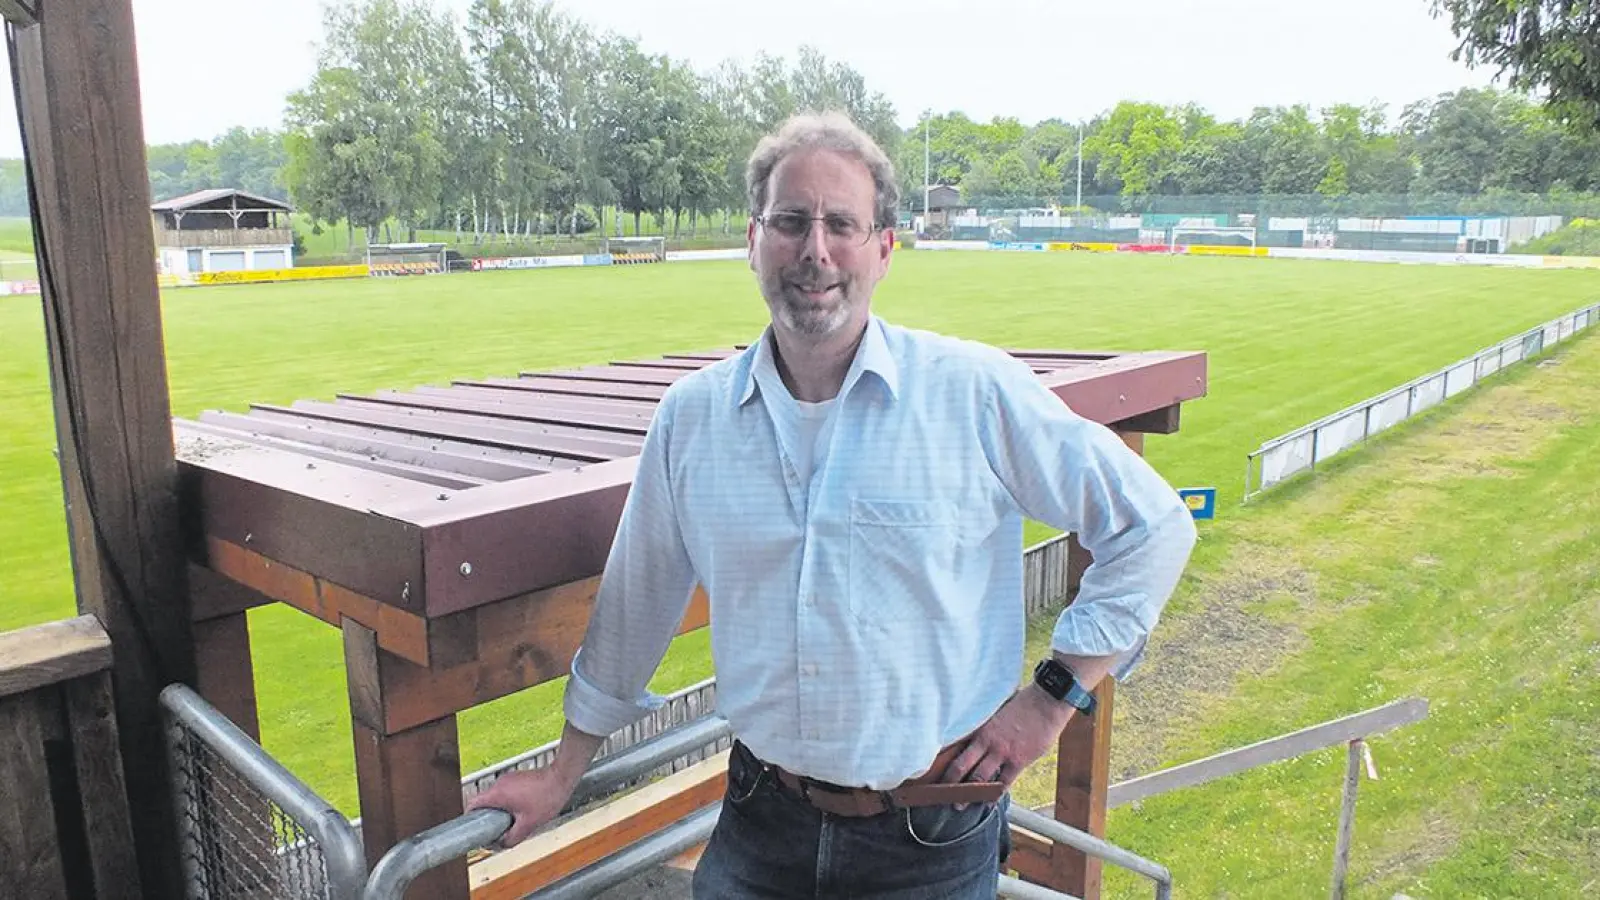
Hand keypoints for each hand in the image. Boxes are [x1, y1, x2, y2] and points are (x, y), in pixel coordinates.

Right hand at [464, 766, 577, 848]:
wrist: (562, 778)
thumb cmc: (546, 799)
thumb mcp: (528, 825)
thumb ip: (511, 838)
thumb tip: (501, 845)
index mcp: (497, 794)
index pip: (472, 804)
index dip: (469, 818)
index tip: (473, 829)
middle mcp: (499, 784)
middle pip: (484, 802)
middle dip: (487, 817)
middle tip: (496, 829)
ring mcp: (508, 778)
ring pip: (496, 797)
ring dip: (500, 810)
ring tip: (512, 820)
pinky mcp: (516, 777)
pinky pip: (505, 792)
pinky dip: (508, 802)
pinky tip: (521, 810)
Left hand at [937, 686, 1076, 799]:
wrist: (1046, 701)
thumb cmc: (1023, 703)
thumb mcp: (997, 712)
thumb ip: (986, 727)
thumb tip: (976, 737)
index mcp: (980, 729)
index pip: (956, 749)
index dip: (944, 763)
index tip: (936, 773)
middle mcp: (987, 742)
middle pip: (961, 767)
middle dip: (950, 784)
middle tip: (942, 796)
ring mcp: (1002, 753)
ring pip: (979, 778)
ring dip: (969, 794)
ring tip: (960, 805)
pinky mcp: (1019, 761)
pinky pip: (1004, 782)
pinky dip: (994, 795)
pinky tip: (987, 803)